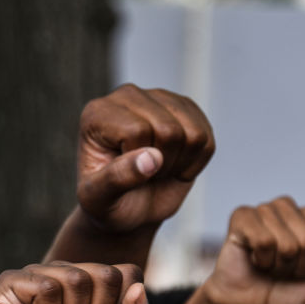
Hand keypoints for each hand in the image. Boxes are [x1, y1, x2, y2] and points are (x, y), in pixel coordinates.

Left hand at [77, 84, 213, 231]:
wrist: (128, 206)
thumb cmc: (108, 202)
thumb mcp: (100, 200)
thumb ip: (117, 178)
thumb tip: (151, 158)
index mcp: (98, 113)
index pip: (138, 131)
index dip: (138, 163)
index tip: (124, 175)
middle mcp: (127, 96)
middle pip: (169, 130)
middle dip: (161, 165)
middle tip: (143, 174)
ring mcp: (159, 98)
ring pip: (193, 134)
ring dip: (179, 163)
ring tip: (157, 169)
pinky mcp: (185, 108)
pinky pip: (207, 139)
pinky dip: (195, 162)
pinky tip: (173, 164)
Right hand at [200, 197, 304, 303]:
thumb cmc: (288, 293)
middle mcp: (291, 209)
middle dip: (298, 268)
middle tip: (284, 272)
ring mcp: (266, 210)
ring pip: (287, 242)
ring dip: (278, 266)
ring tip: (269, 266)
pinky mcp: (242, 216)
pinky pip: (263, 240)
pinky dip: (260, 260)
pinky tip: (254, 259)